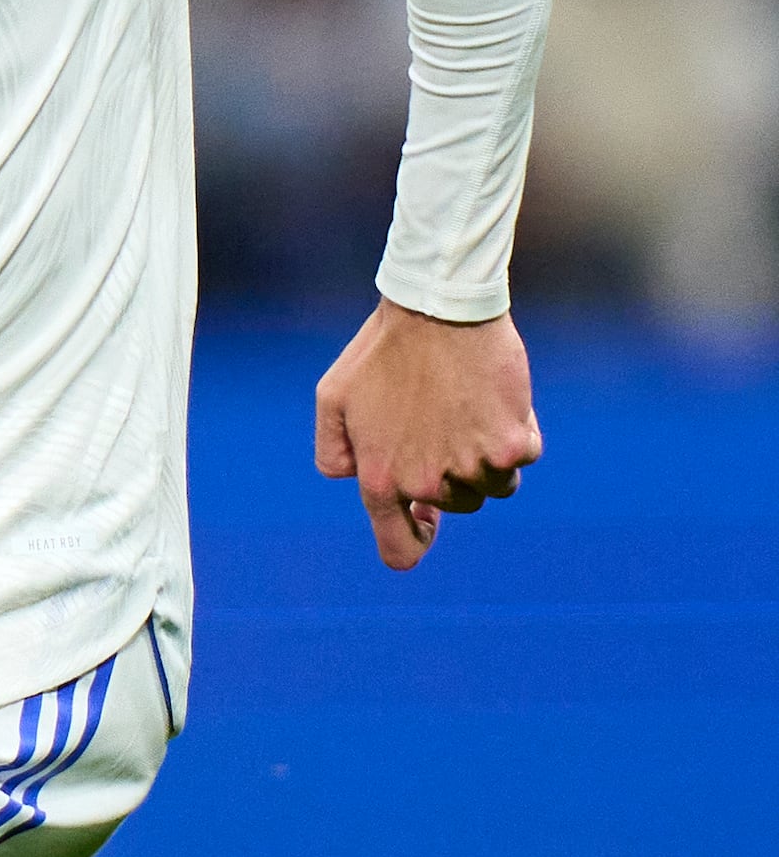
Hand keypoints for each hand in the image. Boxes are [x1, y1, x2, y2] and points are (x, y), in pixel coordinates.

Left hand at [314, 298, 539, 570]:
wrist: (437, 309)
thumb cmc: (381, 352)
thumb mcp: (333, 401)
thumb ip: (335, 452)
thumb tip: (353, 481)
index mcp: (380, 480)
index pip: (401, 548)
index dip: (415, 541)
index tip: (426, 521)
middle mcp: (426, 483)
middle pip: (456, 506)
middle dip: (452, 475)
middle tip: (444, 424)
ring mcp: (473, 467)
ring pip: (495, 486)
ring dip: (488, 458)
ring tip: (469, 412)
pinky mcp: (513, 445)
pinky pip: (523, 458)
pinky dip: (516, 434)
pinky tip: (497, 401)